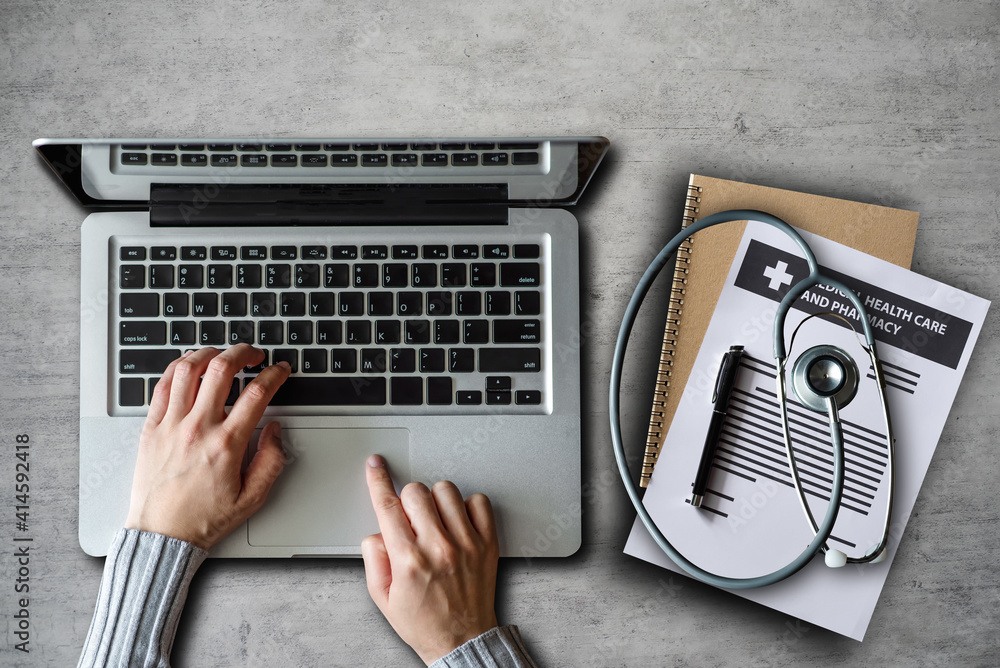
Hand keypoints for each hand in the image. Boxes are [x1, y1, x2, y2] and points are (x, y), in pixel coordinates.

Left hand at [124, 345, 290, 549]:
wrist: (162, 535)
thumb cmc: (204, 518)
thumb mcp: (253, 498)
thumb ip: (272, 461)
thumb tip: (276, 431)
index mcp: (226, 444)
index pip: (257, 394)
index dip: (274, 375)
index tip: (279, 371)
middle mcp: (198, 429)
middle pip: (222, 369)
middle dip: (244, 353)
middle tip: (254, 354)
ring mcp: (171, 425)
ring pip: (188, 369)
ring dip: (210, 353)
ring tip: (222, 354)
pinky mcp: (151, 428)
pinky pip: (163, 385)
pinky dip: (178, 367)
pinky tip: (190, 365)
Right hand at [362, 455, 499, 664]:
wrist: (461, 640)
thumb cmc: (423, 622)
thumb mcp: (382, 596)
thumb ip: (374, 558)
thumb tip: (378, 530)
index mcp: (408, 559)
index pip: (388, 505)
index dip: (378, 480)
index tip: (376, 465)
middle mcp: (438, 547)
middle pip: (416, 491)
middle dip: (407, 500)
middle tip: (410, 519)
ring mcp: (466, 543)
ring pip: (446, 491)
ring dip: (435, 501)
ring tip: (435, 521)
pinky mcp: (487, 543)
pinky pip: (478, 502)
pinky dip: (467, 506)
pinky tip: (458, 523)